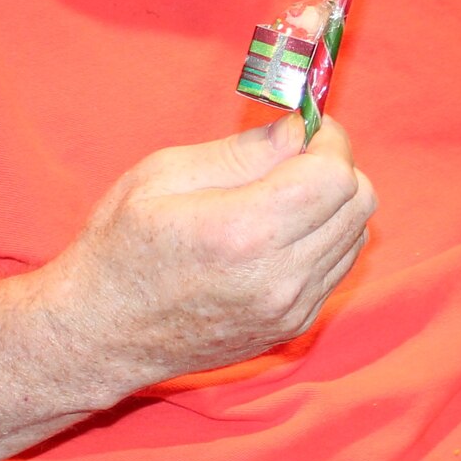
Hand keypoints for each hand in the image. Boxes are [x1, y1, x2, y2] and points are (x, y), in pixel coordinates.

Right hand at [57, 114, 376, 391]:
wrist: (102, 334)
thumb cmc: (120, 247)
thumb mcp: (163, 176)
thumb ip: (242, 152)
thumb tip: (297, 129)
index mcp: (243, 231)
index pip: (334, 176)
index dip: (329, 140)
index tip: (306, 126)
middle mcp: (278, 277)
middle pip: (358, 203)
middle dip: (335, 166)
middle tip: (295, 154)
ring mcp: (289, 309)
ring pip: (355, 236)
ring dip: (333, 204)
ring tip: (282, 194)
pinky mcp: (291, 327)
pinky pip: (337, 268)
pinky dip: (324, 239)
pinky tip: (280, 231)